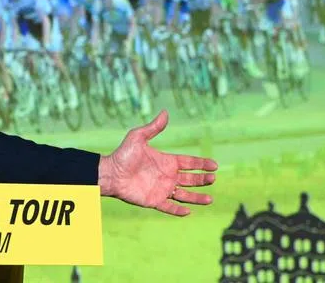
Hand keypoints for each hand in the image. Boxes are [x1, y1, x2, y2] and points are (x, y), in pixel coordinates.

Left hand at [97, 110, 216, 215]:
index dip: (201, 164)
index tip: (214, 165)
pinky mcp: (154, 201)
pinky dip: (178, 210)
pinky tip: (188, 211)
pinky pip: (169, 207)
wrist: (110, 172)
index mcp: (166, 161)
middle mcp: (167, 176)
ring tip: (210, 199)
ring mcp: (161, 189)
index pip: (189, 163)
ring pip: (184, 195)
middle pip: (190, 179)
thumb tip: (165, 112)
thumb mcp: (138, 137)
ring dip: (197, 197)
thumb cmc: (123, 154)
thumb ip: (153, 127)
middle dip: (202, 179)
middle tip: (213, 178)